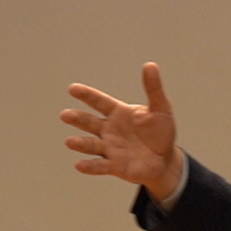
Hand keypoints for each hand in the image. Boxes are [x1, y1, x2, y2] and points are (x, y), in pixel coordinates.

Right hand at [60, 62, 183, 201]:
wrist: (165, 160)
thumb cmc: (161, 132)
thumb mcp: (161, 108)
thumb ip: (154, 89)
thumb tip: (150, 64)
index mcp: (118, 113)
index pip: (99, 102)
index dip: (86, 95)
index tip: (72, 89)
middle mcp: (109, 130)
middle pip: (90, 123)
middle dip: (77, 118)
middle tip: (65, 115)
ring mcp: (110, 148)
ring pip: (91, 145)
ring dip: (80, 144)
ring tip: (70, 142)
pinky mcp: (114, 166)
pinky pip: (100, 166)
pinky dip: (90, 166)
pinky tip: (79, 165)